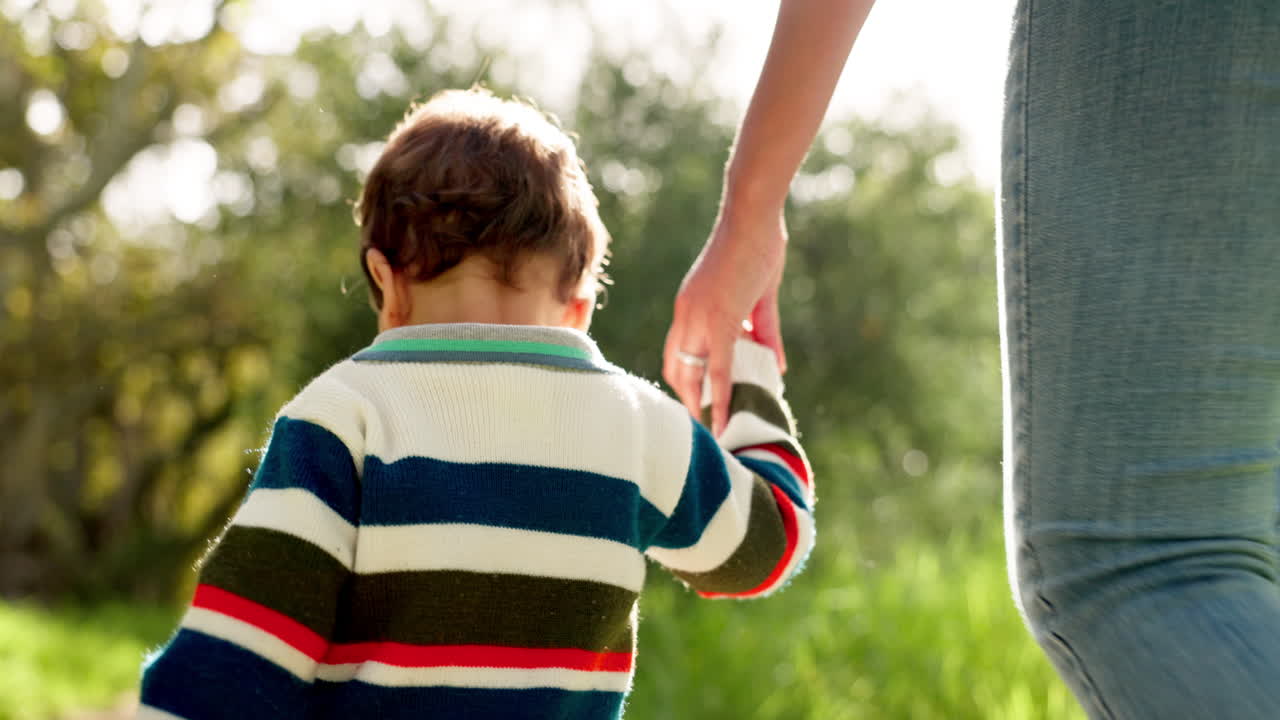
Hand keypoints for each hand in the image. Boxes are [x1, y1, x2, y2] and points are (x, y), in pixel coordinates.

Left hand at [663, 207, 787, 434]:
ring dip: (701, 406)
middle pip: (677, 370)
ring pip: (693, 374)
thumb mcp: (759, 297)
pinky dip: (721, 397)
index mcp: (689, 308)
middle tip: (704, 426)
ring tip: (715, 432)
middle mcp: (686, 315)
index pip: (677, 354)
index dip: (685, 381)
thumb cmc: (756, 246)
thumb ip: (764, 332)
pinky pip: (718, 367)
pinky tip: (727, 420)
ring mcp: (700, 317)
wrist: (752, 214)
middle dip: (689, 401)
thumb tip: (776, 366)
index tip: (697, 404)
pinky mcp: (722, 319)